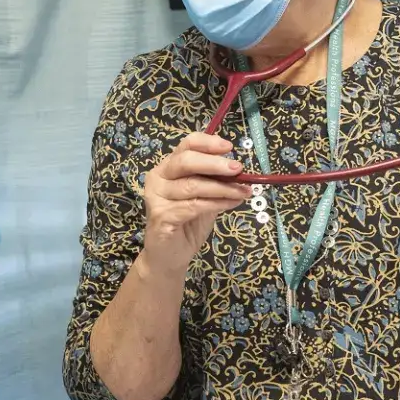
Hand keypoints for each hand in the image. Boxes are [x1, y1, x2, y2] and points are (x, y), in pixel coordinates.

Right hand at [142, 133, 252, 273]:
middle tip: (238, 169)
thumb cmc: (188, 223)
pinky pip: (194, 205)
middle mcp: (158, 177)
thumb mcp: (205, 197)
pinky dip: (217, 203)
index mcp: (168, 167)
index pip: (186, 145)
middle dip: (215, 164)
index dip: (208, 143)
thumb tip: (239, 170)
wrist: (170, 256)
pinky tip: (232, 203)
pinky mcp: (161, 216)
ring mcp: (156, 197)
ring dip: (223, 188)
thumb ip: (215, 182)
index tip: (229, 147)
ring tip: (243, 191)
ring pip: (193, 185)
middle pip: (186, 161)